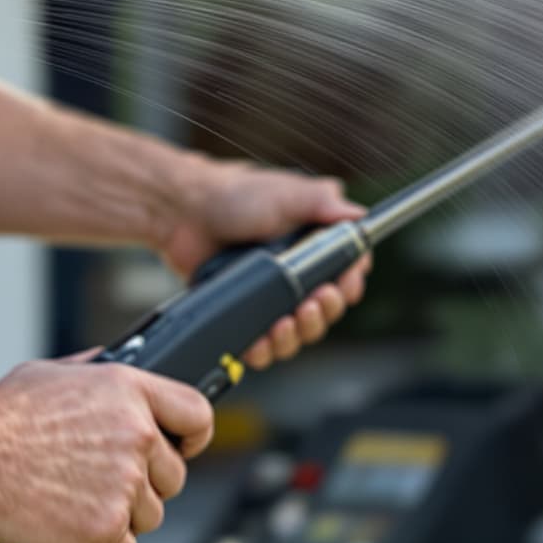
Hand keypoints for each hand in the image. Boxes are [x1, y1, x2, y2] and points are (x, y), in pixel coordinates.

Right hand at [0, 355, 213, 542]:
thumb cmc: (0, 418)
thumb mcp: (54, 373)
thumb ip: (95, 376)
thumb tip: (112, 374)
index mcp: (128, 390)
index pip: (195, 413)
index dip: (193, 436)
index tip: (184, 448)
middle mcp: (135, 433)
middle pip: (173, 475)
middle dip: (145, 486)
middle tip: (106, 486)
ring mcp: (124, 482)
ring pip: (150, 516)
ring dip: (121, 519)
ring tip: (81, 508)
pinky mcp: (106, 526)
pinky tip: (78, 542)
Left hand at [157, 159, 373, 371]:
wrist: (184, 212)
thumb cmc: (234, 195)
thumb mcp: (287, 193)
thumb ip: (324, 204)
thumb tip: (358, 216)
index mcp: (313, 243)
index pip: (347, 274)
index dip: (348, 286)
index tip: (341, 287)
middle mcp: (296, 273)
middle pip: (326, 310)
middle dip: (323, 313)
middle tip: (311, 304)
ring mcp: (271, 295)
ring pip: (298, 333)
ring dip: (297, 335)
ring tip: (284, 323)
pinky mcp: (246, 313)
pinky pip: (263, 344)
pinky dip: (265, 349)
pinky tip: (260, 341)